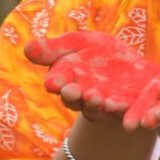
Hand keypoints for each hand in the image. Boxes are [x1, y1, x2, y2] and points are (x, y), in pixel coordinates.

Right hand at [24, 32, 159, 116]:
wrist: (130, 65)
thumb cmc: (96, 52)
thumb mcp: (77, 43)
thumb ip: (55, 48)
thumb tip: (27, 47)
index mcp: (68, 81)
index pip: (59, 83)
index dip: (57, 83)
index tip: (55, 82)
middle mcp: (85, 98)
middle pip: (78, 101)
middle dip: (77, 97)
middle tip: (77, 91)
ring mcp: (108, 106)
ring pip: (101, 110)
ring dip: (100, 107)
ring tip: (103, 100)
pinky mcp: (131, 109)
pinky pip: (130, 115)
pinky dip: (131, 116)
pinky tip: (131, 113)